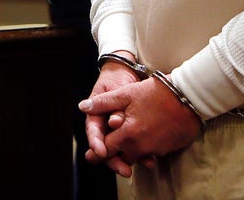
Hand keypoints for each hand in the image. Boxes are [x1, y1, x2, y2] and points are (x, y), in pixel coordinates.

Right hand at [80, 54, 143, 176]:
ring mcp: (117, 130)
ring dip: (129, 159)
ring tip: (140, 165)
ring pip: (120, 149)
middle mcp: (105, 126)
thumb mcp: (114, 90)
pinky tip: (150, 159)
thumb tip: (112, 122)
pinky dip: (141, 153)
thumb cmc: (117, 80)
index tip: (102, 152)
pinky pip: (133, 145)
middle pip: (107, 148)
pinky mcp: (130, 132)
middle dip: (114, 160)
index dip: (96, 144)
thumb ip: (112, 107)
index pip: (94, 134)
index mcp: (96, 116)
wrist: (128, 74)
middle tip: (123, 169)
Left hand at [80, 76, 202, 169]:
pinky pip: (152, 153)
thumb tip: (83, 107)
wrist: (189, 97)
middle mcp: (140, 147)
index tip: (92, 154)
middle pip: (122, 156)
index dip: (97, 151)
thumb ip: (103, 103)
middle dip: (115, 155)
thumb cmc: (158, 93)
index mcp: (128, 135)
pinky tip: (147, 138)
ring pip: (137, 156)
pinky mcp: (168, 149)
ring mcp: (155, 150)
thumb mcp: (127, 94)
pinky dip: (147, 148)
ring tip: (128, 145)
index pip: (107, 149)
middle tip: (107, 153)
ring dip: (131, 152)